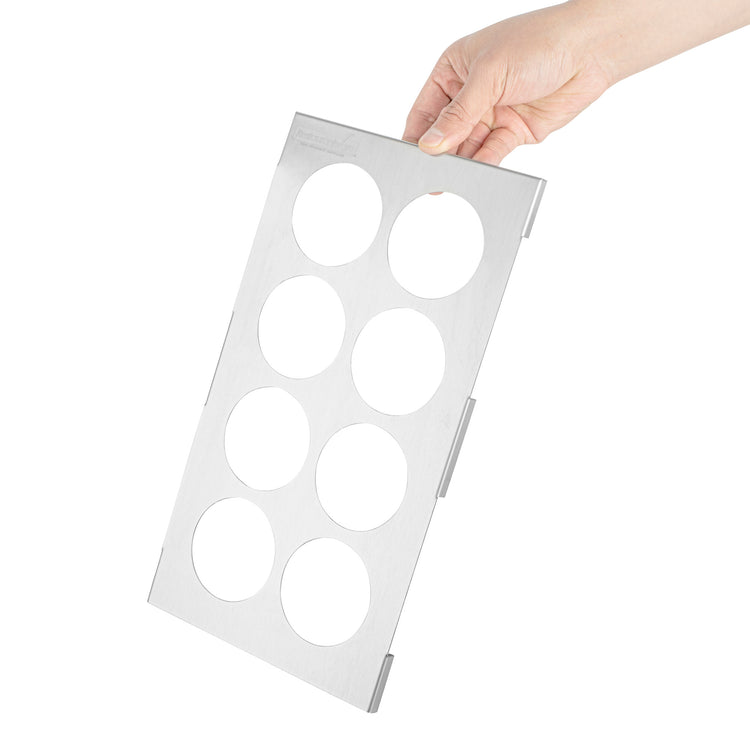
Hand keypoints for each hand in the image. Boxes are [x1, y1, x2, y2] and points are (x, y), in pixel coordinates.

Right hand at [403, 2, 609, 164]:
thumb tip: (431, 143)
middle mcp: (470, 93)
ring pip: (467, 147)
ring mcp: (491, 114)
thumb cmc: (540, 41)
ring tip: (453, 176)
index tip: (412, 158)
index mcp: (454, 70)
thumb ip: (458, 114)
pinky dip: (483, 165)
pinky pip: (491, 154)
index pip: (425, 110)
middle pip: (445, 134)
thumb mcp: (489, 75)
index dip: (417, 135)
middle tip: (431, 174)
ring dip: (461, 162)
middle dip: (438, 154)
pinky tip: (476, 172)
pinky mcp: (512, 132)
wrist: (590, 51)